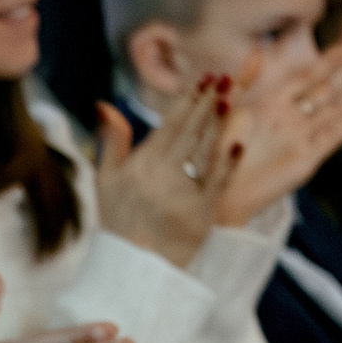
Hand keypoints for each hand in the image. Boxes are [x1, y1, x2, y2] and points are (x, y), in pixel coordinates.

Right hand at [94, 88, 236, 268]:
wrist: (131, 265)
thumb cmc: (119, 220)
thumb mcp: (105, 179)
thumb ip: (111, 140)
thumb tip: (105, 104)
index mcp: (140, 163)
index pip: (169, 124)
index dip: (189, 100)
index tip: (204, 79)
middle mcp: (160, 174)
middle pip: (189, 131)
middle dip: (207, 102)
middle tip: (225, 77)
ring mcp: (181, 192)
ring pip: (204, 150)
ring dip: (218, 123)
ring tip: (231, 98)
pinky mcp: (199, 212)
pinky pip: (216, 182)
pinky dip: (227, 161)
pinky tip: (237, 142)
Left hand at [214, 40, 341, 225]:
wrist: (214, 193)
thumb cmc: (214, 153)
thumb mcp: (226, 111)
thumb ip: (243, 82)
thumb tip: (258, 51)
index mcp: (272, 105)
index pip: (308, 76)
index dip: (331, 59)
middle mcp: (291, 119)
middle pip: (331, 87)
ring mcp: (302, 138)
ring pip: (339, 107)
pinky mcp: (307, 159)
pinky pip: (334, 136)